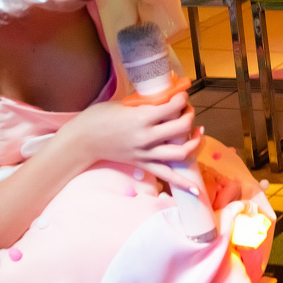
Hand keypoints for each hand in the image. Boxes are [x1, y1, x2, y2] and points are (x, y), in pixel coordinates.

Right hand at [65, 92, 203, 190]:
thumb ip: (146, 103)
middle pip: (182, 127)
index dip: (182, 98)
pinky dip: (182, 182)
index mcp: (141, 117)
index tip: (182, 94)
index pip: (173, 107)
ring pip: (181, 152)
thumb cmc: (100, 117)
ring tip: (198, 133)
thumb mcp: (124, 104)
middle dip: (190, 116)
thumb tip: (166, 97)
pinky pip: (166, 175)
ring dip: (195, 142)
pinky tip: (195, 188)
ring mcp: (146, 153)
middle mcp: (147, 137)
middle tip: (187, 110)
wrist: (83, 140)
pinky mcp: (143, 164)